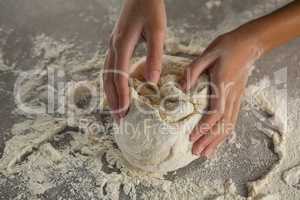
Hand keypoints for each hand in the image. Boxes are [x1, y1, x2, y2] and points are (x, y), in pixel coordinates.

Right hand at [103, 0, 165, 119]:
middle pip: (108, 78)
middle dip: (112, 99)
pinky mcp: (115, 44)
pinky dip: (111, 83)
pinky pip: (109, 68)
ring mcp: (112, 45)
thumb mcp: (158, 31)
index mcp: (122, 43)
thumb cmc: (151, 9)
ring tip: (116, 110)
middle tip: (118, 118)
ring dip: (110, 93)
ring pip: (106, 74)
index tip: (124, 112)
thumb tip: (153, 82)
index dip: (121, 95)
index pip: (119, 75)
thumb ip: (155, 56)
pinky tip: (117, 91)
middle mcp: (113, 46)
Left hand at [181, 30, 262, 157]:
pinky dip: (225, 132)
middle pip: (222, 124)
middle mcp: (232, 95)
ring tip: (206, 153)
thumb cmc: (227, 46)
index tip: (191, 138)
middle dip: (209, 140)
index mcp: (223, 85)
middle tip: (195, 152)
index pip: (215, 113)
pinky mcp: (238, 97)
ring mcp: (237, 97)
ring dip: (217, 140)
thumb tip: (182, 88)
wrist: (249, 43)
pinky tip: (219, 139)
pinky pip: (233, 118)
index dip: (204, 128)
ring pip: (229, 124)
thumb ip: (193, 70)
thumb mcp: (207, 53)